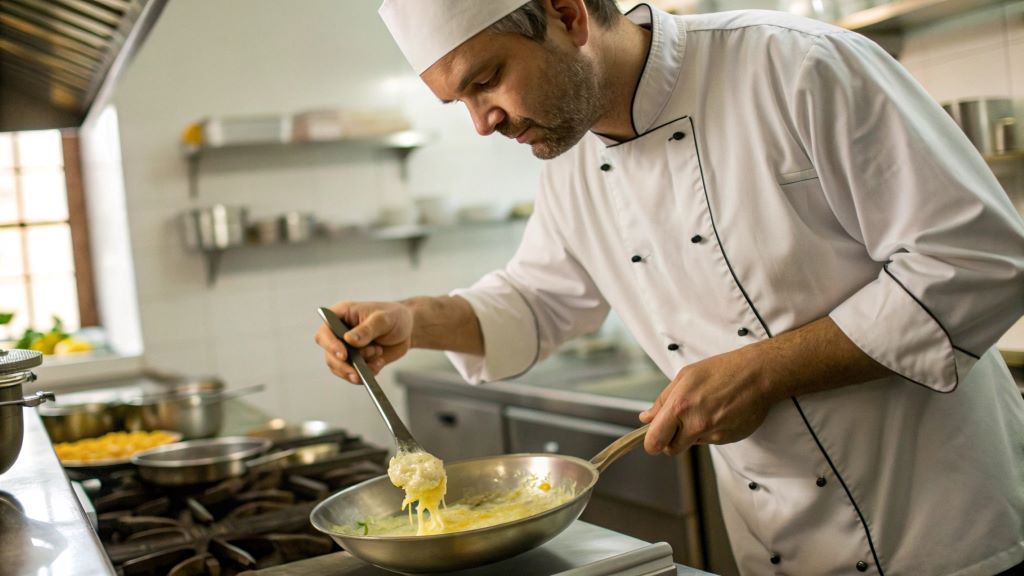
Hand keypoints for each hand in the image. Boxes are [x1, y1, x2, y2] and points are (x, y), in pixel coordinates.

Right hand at [314, 300, 412, 383]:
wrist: (408, 329)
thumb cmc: (394, 317)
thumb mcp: (383, 319)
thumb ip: (367, 329)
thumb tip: (349, 340)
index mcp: (340, 316)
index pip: (324, 332)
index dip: (330, 345)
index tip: (344, 355)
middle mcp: (339, 334)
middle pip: (329, 355)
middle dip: (344, 366)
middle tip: (359, 372)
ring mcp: (346, 349)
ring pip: (340, 368)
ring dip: (358, 370)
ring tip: (377, 361)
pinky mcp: (356, 362)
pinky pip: (354, 374)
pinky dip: (366, 374)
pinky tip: (379, 364)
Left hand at [639, 346, 775, 455]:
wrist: (757, 374)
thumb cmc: (721, 370)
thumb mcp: (685, 377)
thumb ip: (662, 401)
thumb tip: (646, 418)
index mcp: (679, 406)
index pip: (655, 441)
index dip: (651, 443)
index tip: (653, 438)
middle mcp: (696, 424)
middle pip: (672, 449)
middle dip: (670, 440)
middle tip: (677, 424)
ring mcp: (713, 434)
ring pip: (692, 443)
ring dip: (692, 433)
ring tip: (705, 410)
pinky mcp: (728, 439)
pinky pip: (710, 440)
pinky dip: (711, 431)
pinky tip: (718, 413)